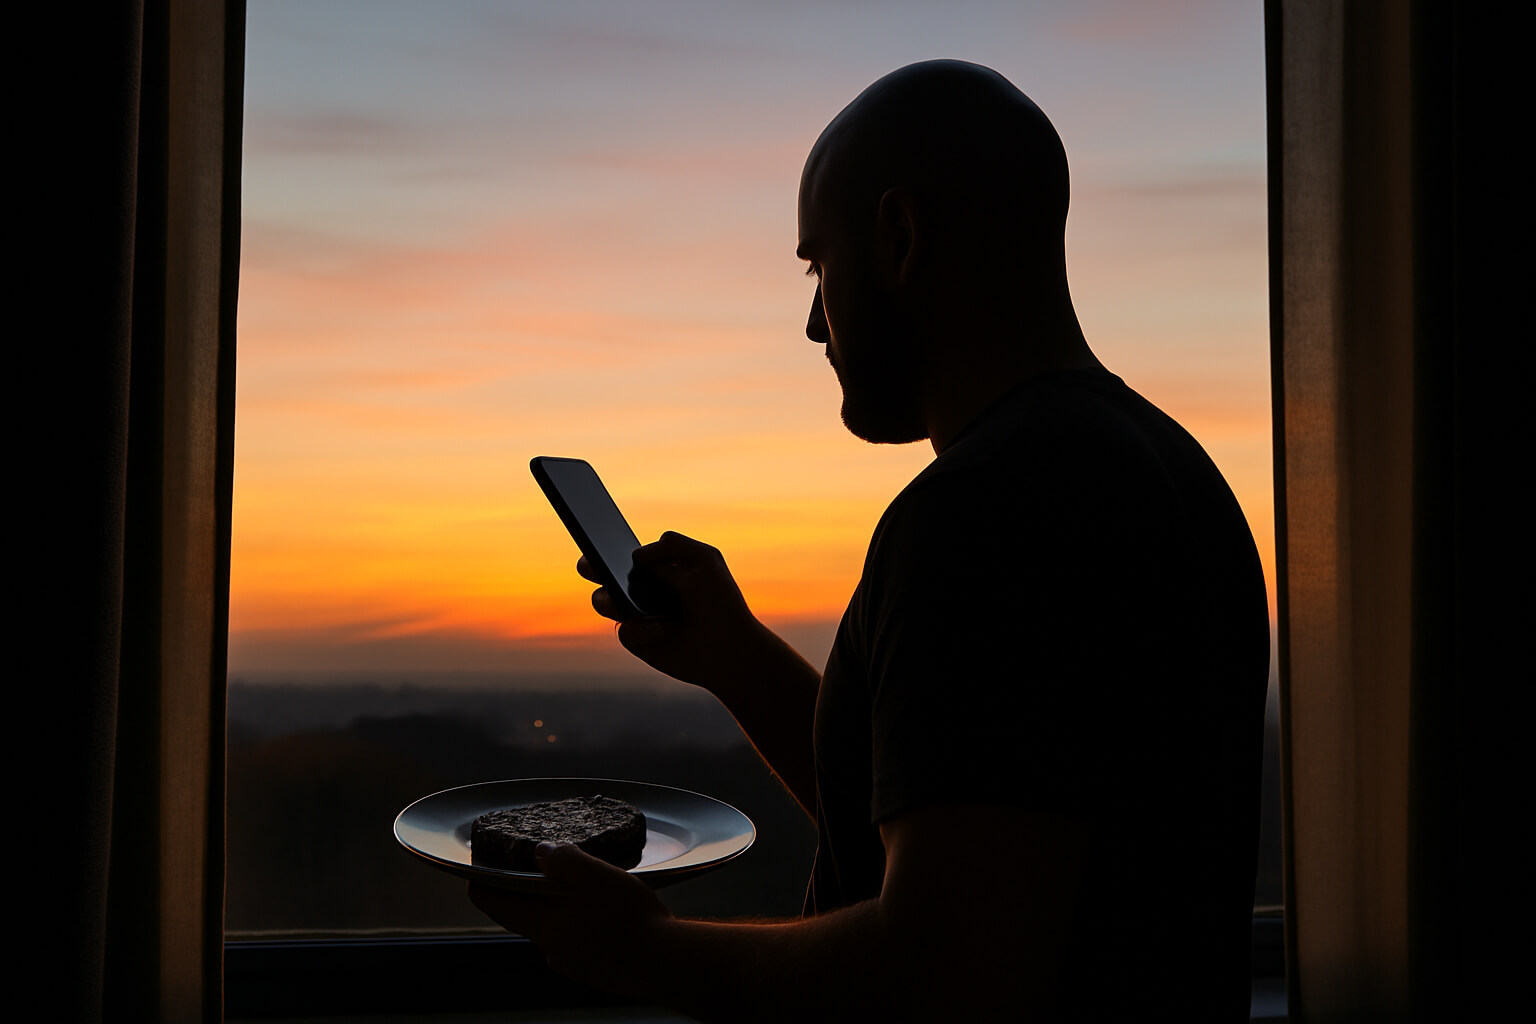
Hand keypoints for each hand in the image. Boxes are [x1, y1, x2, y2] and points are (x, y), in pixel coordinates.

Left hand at [468, 842, 669, 995]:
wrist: (667, 964)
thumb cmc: (627, 919)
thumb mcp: (592, 874)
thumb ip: (562, 859)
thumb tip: (542, 852)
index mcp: (540, 926)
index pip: (490, 900)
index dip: (482, 875)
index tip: (486, 855)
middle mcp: (552, 949)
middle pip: (524, 912)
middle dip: (530, 885)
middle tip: (546, 859)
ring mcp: (576, 963)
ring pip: (557, 924)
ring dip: (563, 901)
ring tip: (588, 878)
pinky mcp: (600, 968)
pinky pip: (582, 937)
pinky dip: (586, 917)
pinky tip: (613, 906)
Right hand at [579, 531, 773, 692]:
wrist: (731, 647)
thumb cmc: (720, 602)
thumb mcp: (705, 561)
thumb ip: (673, 546)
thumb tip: (635, 556)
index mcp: (653, 563)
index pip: (620, 547)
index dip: (602, 540)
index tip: (592, 531)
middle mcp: (637, 586)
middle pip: (602, 572)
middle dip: (591, 566)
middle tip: (591, 564)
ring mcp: (633, 613)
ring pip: (604, 600)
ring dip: (607, 600)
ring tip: (616, 599)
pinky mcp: (636, 638)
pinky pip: (624, 630)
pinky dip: (641, 628)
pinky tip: (661, 630)